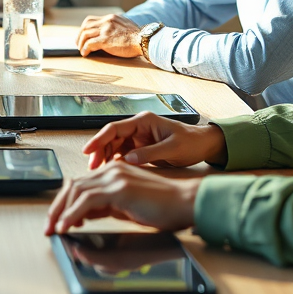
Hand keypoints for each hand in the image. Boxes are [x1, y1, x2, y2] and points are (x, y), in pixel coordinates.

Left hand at [44, 161, 200, 235]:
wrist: (185, 204)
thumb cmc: (162, 209)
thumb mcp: (126, 209)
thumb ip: (105, 208)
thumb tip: (84, 215)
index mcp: (113, 172)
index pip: (80, 185)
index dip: (65, 203)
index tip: (57, 221)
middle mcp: (111, 170)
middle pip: (73, 185)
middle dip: (57, 207)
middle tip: (49, 226)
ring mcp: (115, 176)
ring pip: (76, 191)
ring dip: (61, 211)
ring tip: (54, 229)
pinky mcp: (119, 188)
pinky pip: (87, 200)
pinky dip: (73, 214)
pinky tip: (67, 226)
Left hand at [76, 14, 142, 57]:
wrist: (144, 40)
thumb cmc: (138, 37)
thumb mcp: (126, 25)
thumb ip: (116, 26)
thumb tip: (109, 34)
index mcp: (111, 18)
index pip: (91, 20)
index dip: (84, 28)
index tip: (83, 35)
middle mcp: (106, 21)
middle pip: (85, 26)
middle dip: (79, 35)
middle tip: (78, 43)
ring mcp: (105, 30)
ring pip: (85, 34)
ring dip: (81, 43)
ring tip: (81, 50)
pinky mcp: (105, 40)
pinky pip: (89, 44)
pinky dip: (85, 49)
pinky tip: (85, 54)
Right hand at [82, 113, 227, 169]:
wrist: (204, 145)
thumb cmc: (191, 142)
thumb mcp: (172, 149)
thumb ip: (150, 153)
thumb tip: (128, 159)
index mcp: (143, 121)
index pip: (115, 128)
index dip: (99, 139)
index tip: (88, 150)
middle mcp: (138, 128)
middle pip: (111, 137)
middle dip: (99, 151)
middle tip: (92, 167)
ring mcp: (139, 138)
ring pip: (114, 146)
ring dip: (106, 157)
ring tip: (99, 172)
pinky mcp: (141, 148)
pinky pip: (122, 154)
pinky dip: (115, 162)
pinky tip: (111, 172)